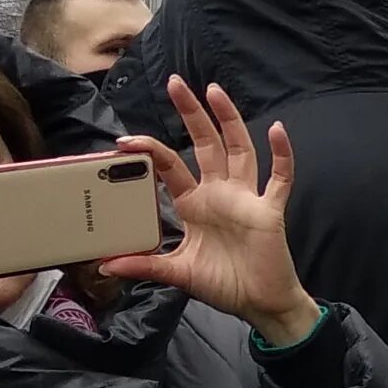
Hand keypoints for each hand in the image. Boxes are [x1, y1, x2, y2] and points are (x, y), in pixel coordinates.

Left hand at [96, 77, 321, 343]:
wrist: (260, 304)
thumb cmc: (224, 285)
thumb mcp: (177, 274)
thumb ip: (145, 265)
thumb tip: (105, 265)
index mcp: (195, 205)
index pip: (170, 166)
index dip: (150, 150)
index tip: (125, 140)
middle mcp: (220, 193)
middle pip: (206, 143)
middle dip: (191, 113)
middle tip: (176, 83)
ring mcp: (246, 198)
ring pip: (239, 149)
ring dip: (228, 120)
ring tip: (215, 90)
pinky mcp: (269, 210)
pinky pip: (279, 178)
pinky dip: (282, 154)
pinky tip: (278, 130)